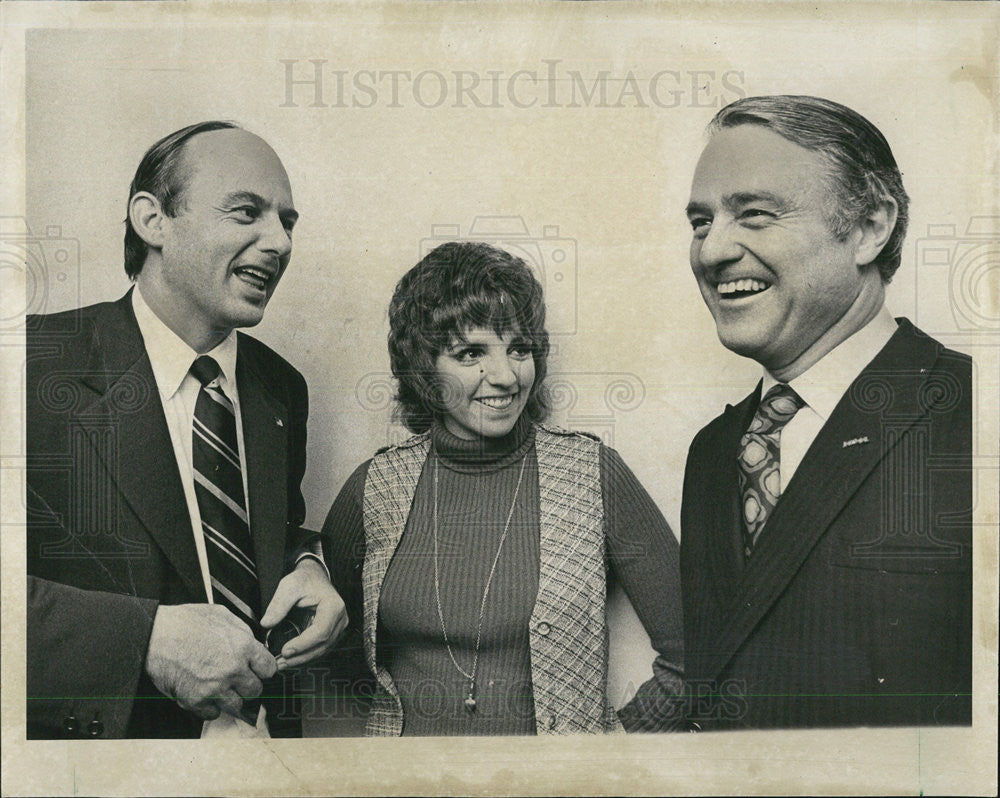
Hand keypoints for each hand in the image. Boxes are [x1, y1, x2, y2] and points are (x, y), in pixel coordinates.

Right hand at [144, 603, 275, 719]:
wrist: (155, 634)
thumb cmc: (185, 622)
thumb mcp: (222, 614)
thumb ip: (242, 631)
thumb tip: (253, 642)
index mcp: (242, 646)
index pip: (269, 669)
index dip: (263, 670)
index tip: (257, 671)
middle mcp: (233, 669)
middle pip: (255, 690)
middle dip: (248, 686)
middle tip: (239, 681)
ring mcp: (215, 687)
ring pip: (236, 706)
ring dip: (231, 700)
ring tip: (222, 690)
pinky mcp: (195, 700)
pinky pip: (212, 714)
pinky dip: (210, 708)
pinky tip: (205, 695)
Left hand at [260, 557, 347, 669]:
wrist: (314, 578)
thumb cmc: (304, 581)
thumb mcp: (289, 586)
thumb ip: (278, 605)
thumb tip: (266, 624)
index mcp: (334, 606)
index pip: (321, 631)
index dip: (303, 644)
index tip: (284, 651)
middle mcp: (341, 620)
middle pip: (323, 645)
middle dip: (301, 657)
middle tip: (280, 663)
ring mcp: (338, 629)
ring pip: (322, 651)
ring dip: (302, 660)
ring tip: (281, 664)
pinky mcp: (332, 635)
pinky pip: (320, 649)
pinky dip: (305, 657)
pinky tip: (290, 660)